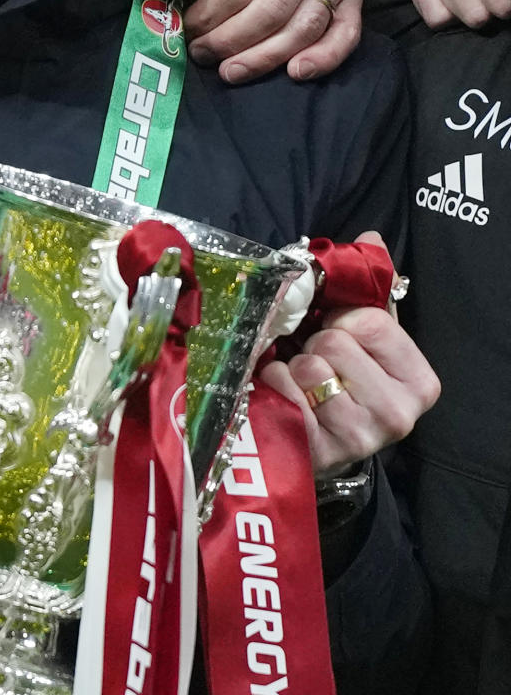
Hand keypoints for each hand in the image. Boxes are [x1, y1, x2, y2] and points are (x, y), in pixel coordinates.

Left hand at [164, 0, 363, 83]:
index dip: (209, 15)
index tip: (188, 29)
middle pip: (272, 10)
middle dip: (231, 41)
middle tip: (203, 55)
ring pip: (304, 27)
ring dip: (265, 58)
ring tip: (231, 71)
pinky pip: (346, 33)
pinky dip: (324, 58)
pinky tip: (295, 73)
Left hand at [258, 233, 439, 477]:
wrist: (319, 439)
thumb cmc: (344, 375)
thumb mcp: (364, 332)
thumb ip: (370, 287)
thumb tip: (371, 241)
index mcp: (420, 380)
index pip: (370, 322)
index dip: (343, 317)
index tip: (338, 328)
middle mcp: (399, 415)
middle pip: (335, 343)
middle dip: (317, 343)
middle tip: (318, 359)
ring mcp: (360, 439)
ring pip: (308, 368)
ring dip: (295, 367)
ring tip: (303, 381)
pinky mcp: (319, 453)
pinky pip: (283, 394)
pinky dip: (275, 386)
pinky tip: (284, 398)